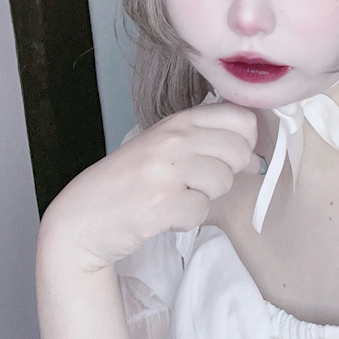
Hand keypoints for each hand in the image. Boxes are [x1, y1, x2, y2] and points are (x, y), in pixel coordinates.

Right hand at [39, 103, 259, 271]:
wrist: (81, 219)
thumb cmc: (128, 183)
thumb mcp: (166, 150)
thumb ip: (209, 145)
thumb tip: (256, 160)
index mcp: (177, 121)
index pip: (241, 117)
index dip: (244, 141)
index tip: (226, 157)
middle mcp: (172, 139)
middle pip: (239, 150)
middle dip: (226, 173)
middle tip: (196, 183)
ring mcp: (165, 170)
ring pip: (223, 181)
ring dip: (204, 198)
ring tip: (175, 198)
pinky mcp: (159, 204)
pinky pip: (201, 212)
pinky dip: (187, 221)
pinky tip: (164, 215)